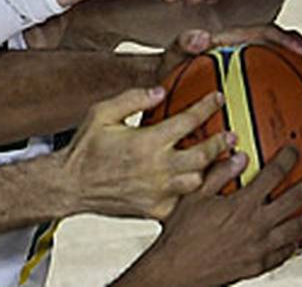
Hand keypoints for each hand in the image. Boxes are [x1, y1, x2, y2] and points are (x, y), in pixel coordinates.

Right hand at [62, 87, 232, 219]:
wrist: (70, 186)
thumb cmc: (84, 149)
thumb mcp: (101, 114)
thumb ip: (131, 99)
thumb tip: (160, 91)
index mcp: (147, 142)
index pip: (188, 121)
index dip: (206, 107)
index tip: (217, 99)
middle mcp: (158, 168)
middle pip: (204, 154)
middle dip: (221, 142)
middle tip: (232, 135)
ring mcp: (159, 192)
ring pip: (199, 181)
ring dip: (213, 169)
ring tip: (225, 161)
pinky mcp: (157, 210)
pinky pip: (184, 200)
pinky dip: (191, 191)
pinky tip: (197, 183)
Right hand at [116, 147, 301, 286]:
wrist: (179, 268)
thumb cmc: (181, 234)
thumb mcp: (193, 197)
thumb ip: (217, 175)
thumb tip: (237, 158)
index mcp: (241, 205)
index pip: (273, 175)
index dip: (287, 160)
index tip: (293, 152)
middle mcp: (257, 224)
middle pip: (294, 200)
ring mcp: (261, 246)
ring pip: (297, 227)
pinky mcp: (260, 264)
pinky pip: (286, 252)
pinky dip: (296, 242)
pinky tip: (299, 237)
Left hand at [158, 26, 301, 82]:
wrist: (160, 80)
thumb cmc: (166, 68)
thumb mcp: (170, 56)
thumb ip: (182, 44)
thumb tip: (201, 37)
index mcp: (229, 38)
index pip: (265, 32)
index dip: (286, 40)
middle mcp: (241, 47)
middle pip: (281, 43)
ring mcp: (244, 61)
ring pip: (281, 60)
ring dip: (301, 68)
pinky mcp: (244, 76)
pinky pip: (270, 80)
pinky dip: (286, 86)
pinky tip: (298, 107)